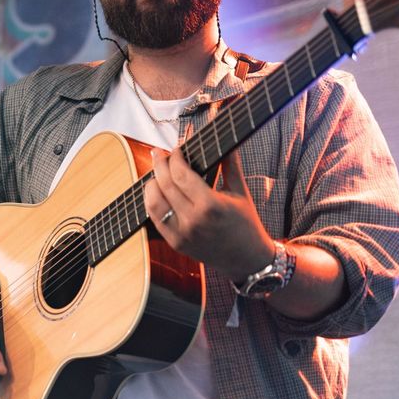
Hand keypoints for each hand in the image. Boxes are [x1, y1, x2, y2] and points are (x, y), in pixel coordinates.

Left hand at [144, 148, 273, 277]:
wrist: (247, 259)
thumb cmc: (246, 224)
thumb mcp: (240, 192)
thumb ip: (230, 163)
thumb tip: (227, 138)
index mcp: (210, 206)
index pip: (181, 174)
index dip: (174, 157)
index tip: (176, 148)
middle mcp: (193, 221)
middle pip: (164, 185)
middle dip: (159, 164)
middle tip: (158, 153)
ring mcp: (181, 234)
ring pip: (153, 202)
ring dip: (151, 183)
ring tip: (156, 172)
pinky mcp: (175, 243)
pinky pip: (155, 218)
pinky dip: (152, 201)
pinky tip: (157, 191)